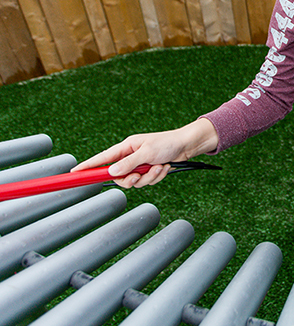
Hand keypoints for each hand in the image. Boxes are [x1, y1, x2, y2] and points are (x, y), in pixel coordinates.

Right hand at [71, 118, 218, 187]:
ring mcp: (139, 165)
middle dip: (132, 179)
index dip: (88, 166)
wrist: (186, 146)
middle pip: (119, 177)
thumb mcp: (147, 153)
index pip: (102, 158)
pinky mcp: (149, 171)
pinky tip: (164, 167)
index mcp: (126, 147)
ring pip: (135, 182)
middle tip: (140, 174)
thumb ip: (129, 164)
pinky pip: (147, 182)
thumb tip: (111, 172)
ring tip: (159, 166)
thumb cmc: (167, 143)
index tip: (74, 173)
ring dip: (149, 177)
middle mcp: (130, 156)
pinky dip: (157, 177)